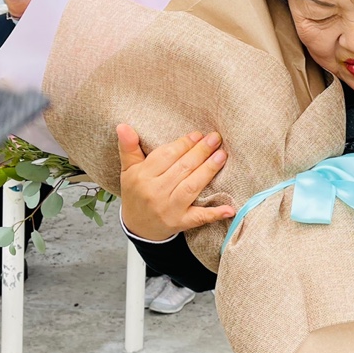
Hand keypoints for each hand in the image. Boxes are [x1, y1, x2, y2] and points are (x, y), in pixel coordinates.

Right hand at [116, 125, 234, 240]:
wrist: (137, 226)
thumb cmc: (136, 193)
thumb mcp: (129, 170)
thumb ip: (128, 147)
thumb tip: (123, 126)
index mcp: (142, 176)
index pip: (166, 155)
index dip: (184, 144)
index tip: (198, 134)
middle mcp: (155, 192)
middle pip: (182, 168)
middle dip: (201, 152)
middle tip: (216, 138)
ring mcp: (169, 209)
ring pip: (191, 187)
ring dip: (208, 171)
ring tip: (221, 156)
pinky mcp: (180, 223)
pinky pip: (199, 217)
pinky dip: (215, 213)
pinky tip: (230, 209)